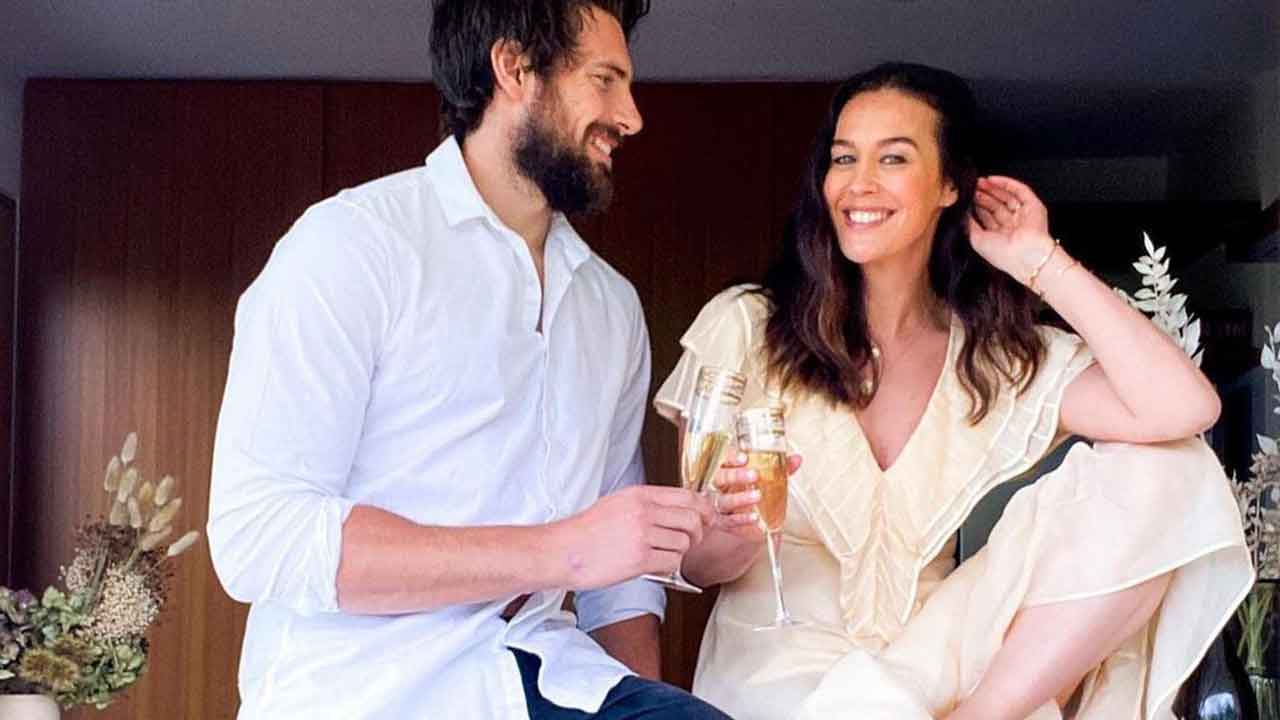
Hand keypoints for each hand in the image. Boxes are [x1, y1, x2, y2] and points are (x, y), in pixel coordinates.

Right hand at [551, 485, 712, 590]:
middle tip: (690, 542)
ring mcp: (642, 535)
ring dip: (678, 552)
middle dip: (698, 533)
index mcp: (639, 495)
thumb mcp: (618, 503)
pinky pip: (672, 562)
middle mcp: (643, 511)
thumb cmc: (587, 531)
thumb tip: (679, 510)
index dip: (705, 509)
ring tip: (660, 555)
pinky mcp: (639, 559)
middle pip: (692, 519)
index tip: (710, 519)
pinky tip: (652, 565)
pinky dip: (668, 566)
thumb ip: (647, 504)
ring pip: (684, 543)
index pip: (687, 495)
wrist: (562, 551)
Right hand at [709, 451, 803, 542]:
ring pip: (723, 500)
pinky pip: (729, 521)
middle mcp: (719, 486)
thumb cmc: (749, 491)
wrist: (740, 517)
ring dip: (739, 498)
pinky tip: (754, 517)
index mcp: (727, 470)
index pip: (724, 459)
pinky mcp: (722, 522)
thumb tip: (797, 459)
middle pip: (721, 477)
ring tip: (757, 496)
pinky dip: (742, 519)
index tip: (744, 458)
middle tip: (754, 475)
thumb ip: (779, 468)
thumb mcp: (764, 478)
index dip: (732, 457)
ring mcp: (718, 504)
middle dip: (737, 475)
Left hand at [968, 176, 1054, 284]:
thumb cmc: (1002, 253)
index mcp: (1000, 237)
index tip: (966, 198)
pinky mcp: (1033, 206)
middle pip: (996, 205)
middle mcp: (1012, 226)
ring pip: (1006, 196)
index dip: (977, 206)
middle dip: (983, 195)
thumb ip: (969, 224)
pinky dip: (1006, 183)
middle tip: (971, 187)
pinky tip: (992, 179)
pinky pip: (1019, 190)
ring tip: (978, 182)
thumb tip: (963, 212)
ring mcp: (1023, 215)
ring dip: (993, 188)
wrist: (1024, 254)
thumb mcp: (976, 240)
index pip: (987, 217)